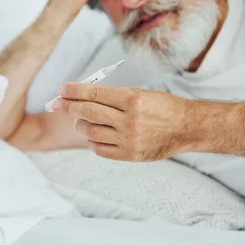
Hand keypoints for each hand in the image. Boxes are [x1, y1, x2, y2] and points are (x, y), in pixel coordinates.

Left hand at [51, 83, 195, 160]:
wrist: (187, 127)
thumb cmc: (163, 106)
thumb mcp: (140, 93)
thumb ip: (113, 96)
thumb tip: (83, 96)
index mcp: (132, 99)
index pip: (94, 93)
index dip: (74, 91)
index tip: (61, 89)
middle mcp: (129, 119)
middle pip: (88, 112)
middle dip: (68, 106)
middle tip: (57, 104)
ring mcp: (129, 139)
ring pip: (90, 131)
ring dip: (80, 124)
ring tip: (80, 120)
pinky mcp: (130, 155)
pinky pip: (100, 149)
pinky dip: (92, 141)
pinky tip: (94, 135)